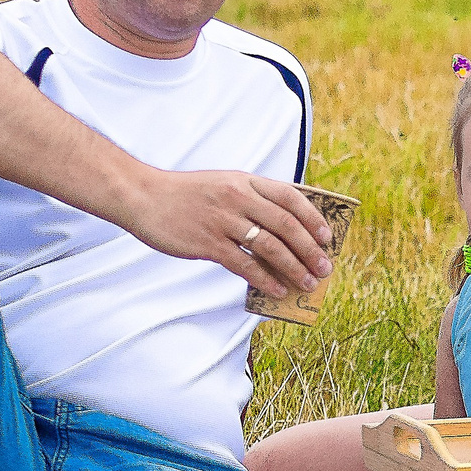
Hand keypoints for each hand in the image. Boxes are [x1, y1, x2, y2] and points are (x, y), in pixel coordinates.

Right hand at [118, 170, 333, 298]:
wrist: (143, 197)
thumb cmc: (185, 194)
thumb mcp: (223, 183)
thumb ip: (251, 198)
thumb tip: (284, 226)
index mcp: (245, 180)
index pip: (290, 197)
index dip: (313, 217)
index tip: (327, 237)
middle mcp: (238, 197)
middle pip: (286, 225)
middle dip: (309, 249)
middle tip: (325, 268)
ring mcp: (223, 220)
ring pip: (270, 247)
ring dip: (294, 268)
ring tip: (307, 283)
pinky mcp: (208, 243)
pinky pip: (244, 265)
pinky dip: (265, 280)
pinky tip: (278, 290)